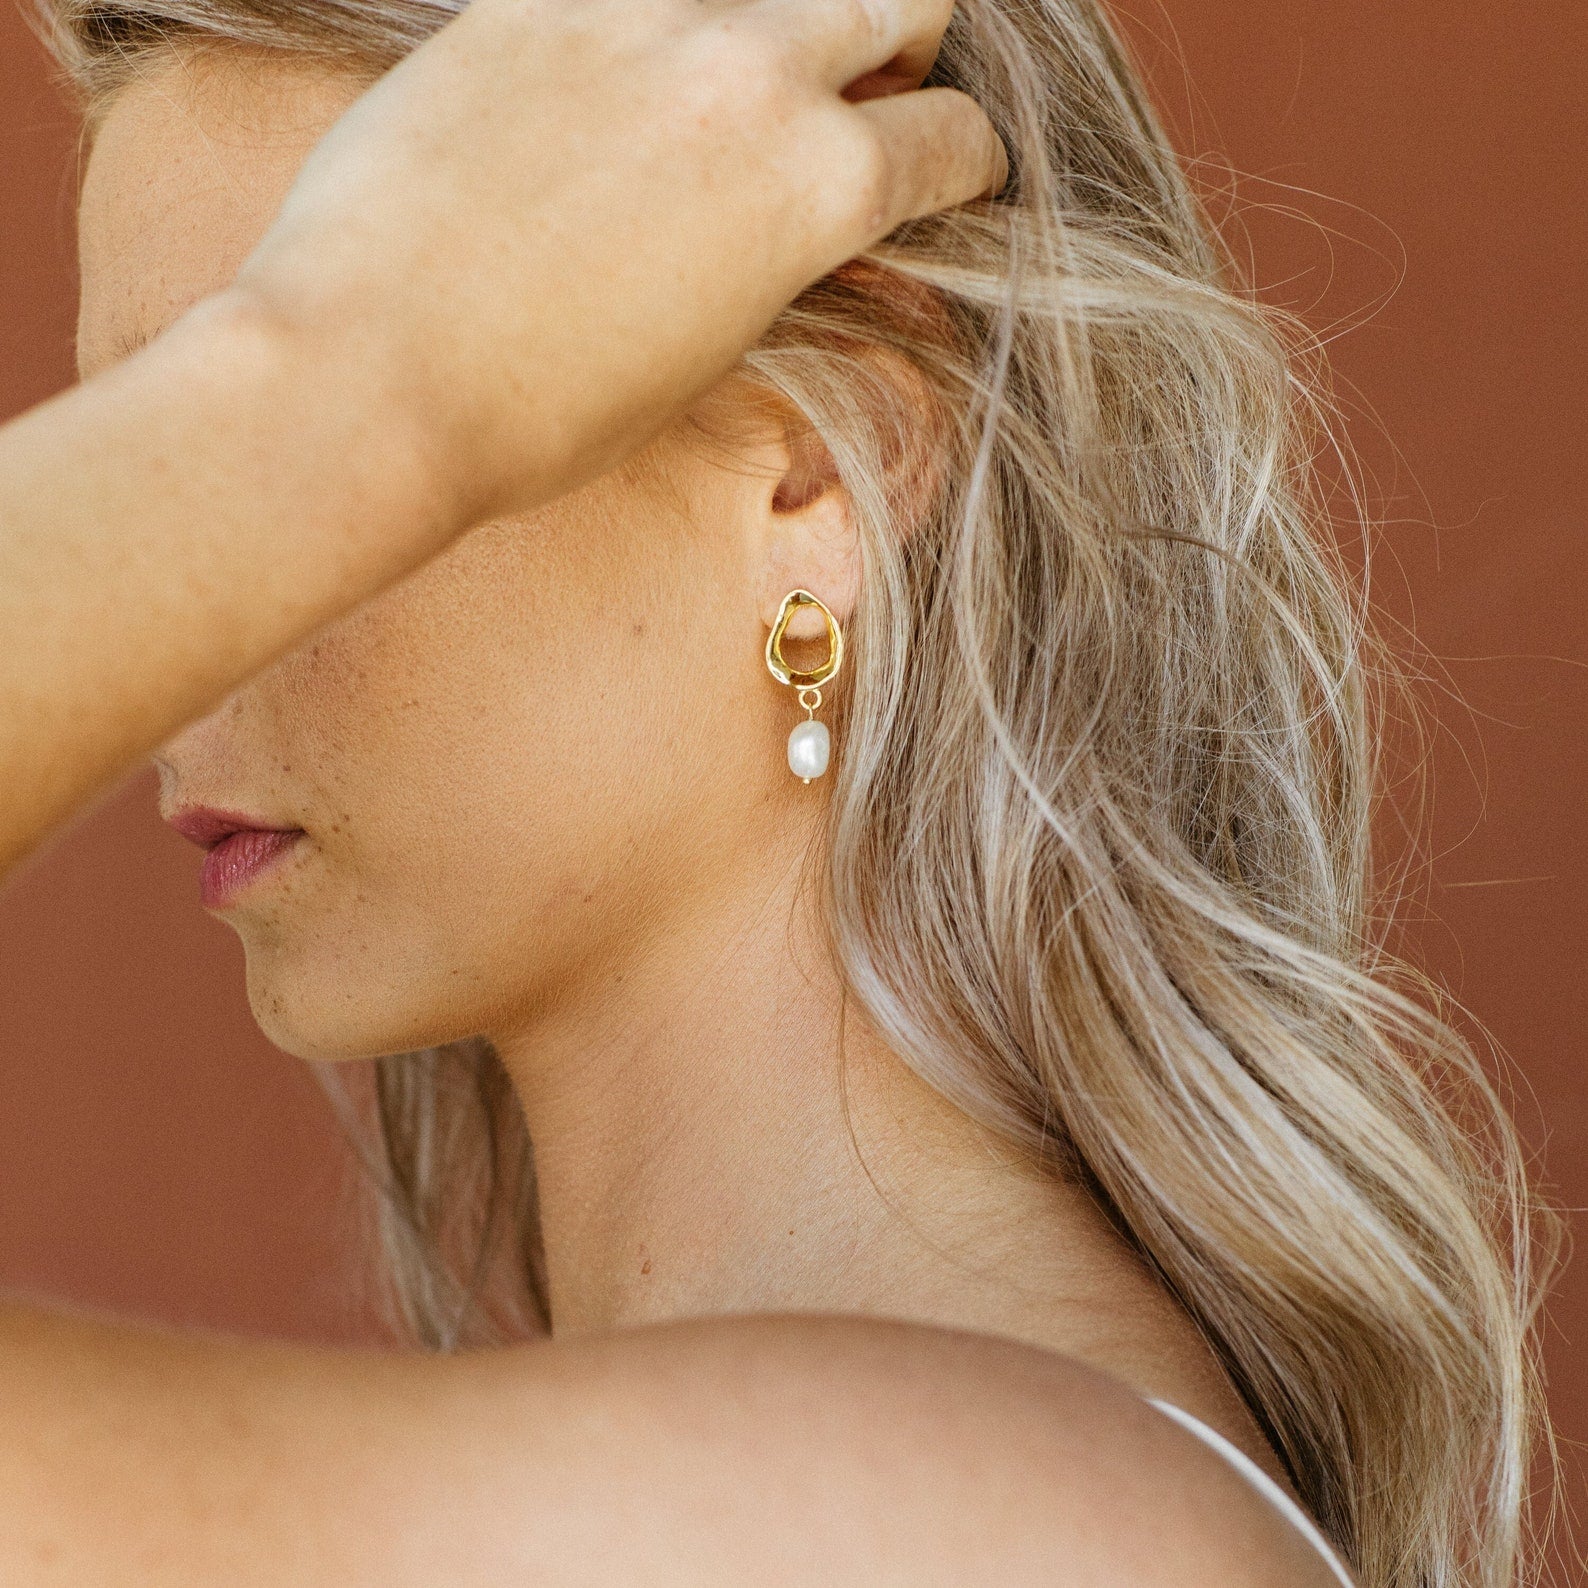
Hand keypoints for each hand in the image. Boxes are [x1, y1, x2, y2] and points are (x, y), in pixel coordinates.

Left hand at [227, 0, 1006, 526]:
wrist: (372, 375)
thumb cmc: (541, 413)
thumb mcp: (708, 359)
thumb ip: (784, 266)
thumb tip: (811, 234)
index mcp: (821, 185)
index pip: (954, 139)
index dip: (961, 170)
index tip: (941, 182)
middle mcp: (755, 71)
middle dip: (900, 54)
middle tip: (855, 107)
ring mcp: (643, 12)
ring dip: (784, 20)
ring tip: (730, 86)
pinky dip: (655, 24)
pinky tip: (613, 85)